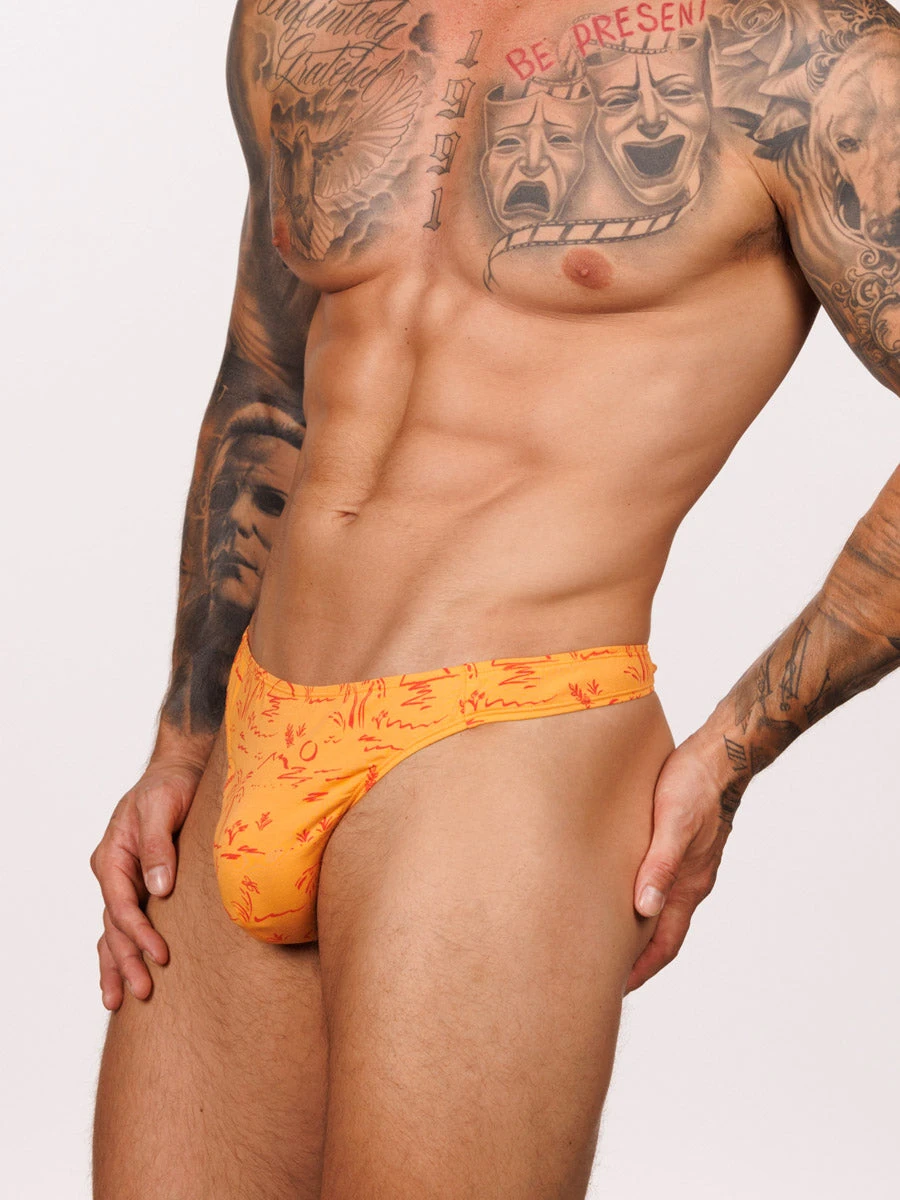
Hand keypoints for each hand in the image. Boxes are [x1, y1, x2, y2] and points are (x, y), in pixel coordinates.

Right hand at [90, 757, 204, 1009]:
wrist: (178, 773)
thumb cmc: (170, 785)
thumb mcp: (162, 805)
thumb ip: (158, 846)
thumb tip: (160, 888)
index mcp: (113, 857)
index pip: (122, 905)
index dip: (139, 934)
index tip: (162, 955)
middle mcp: (113, 874)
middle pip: (114, 927)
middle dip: (127, 961)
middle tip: (144, 991)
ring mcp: (123, 883)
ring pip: (113, 932)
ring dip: (117, 965)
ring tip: (120, 1001)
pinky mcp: (140, 887)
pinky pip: (124, 925)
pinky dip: (121, 951)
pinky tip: (122, 978)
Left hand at [626, 732, 734, 992]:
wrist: (718, 755)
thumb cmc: (694, 785)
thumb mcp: (674, 824)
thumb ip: (660, 864)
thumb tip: (643, 908)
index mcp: (689, 886)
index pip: (664, 944)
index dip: (641, 970)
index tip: (613, 989)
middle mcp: (688, 883)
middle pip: (660, 935)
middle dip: (634, 959)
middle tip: (598, 976)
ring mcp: (685, 867)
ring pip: (657, 911)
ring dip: (634, 931)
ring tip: (601, 941)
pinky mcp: (675, 848)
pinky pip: (657, 885)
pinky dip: (638, 900)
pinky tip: (616, 893)